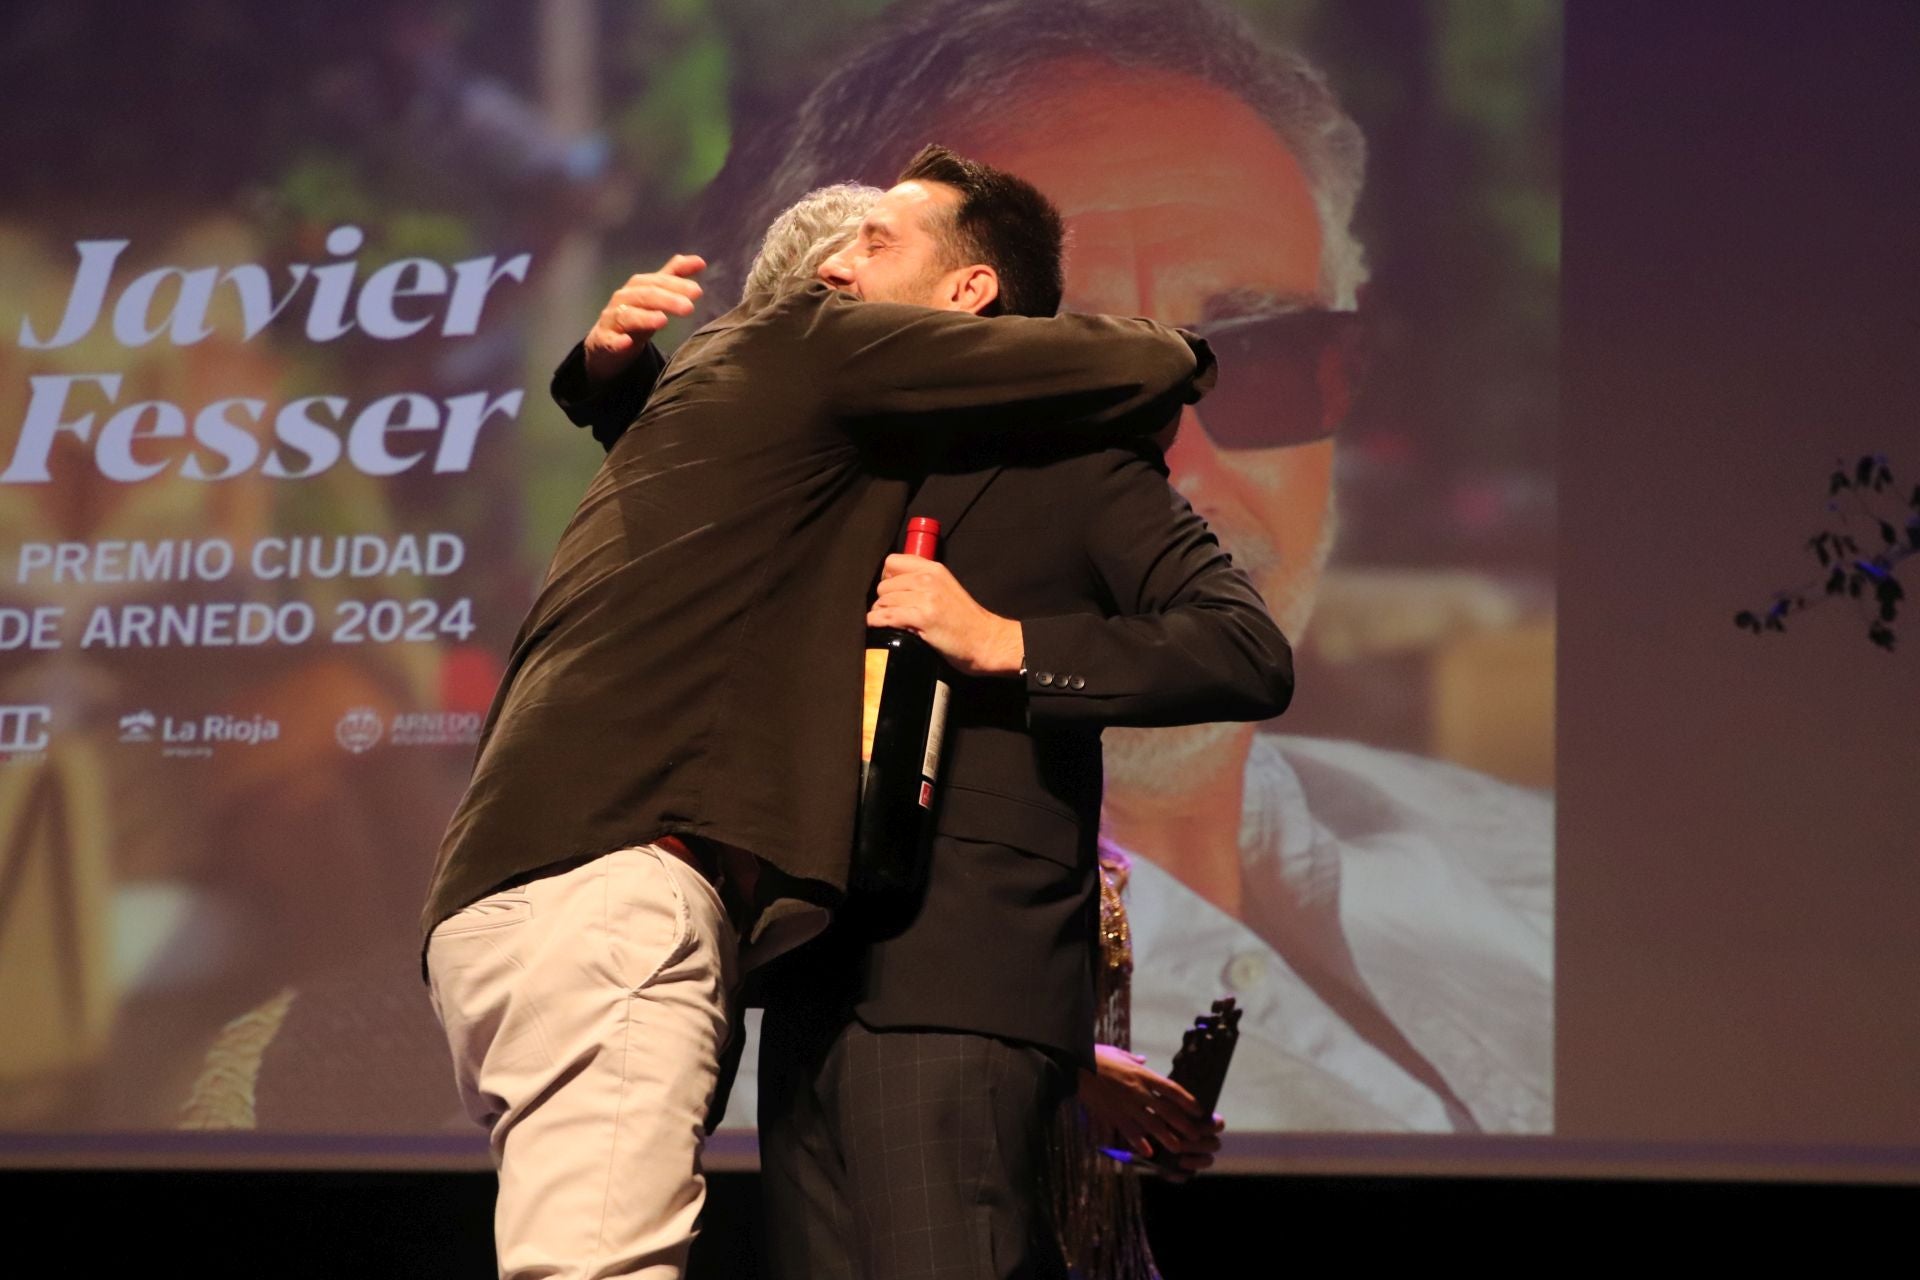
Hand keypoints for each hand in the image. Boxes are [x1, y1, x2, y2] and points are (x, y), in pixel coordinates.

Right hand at [581, 254, 706, 384]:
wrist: (605, 341)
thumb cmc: (635, 314)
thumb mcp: (654, 295)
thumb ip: (674, 277)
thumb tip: (700, 261)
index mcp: (637, 287)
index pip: (656, 282)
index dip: (676, 284)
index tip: (697, 291)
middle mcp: (623, 299)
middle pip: (644, 296)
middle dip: (666, 300)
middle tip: (688, 307)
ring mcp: (611, 319)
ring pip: (626, 315)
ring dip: (644, 317)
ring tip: (662, 321)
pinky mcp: (604, 340)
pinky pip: (609, 340)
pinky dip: (617, 341)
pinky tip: (627, 342)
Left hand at [866, 555, 1022, 675]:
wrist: (985, 640)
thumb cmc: (965, 619)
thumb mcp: (946, 588)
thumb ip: (923, 580)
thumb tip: (892, 584)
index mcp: (934, 568)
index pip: (892, 562)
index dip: (886, 578)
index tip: (891, 591)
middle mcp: (929, 579)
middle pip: (884, 584)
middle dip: (883, 600)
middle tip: (893, 612)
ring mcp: (926, 598)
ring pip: (883, 601)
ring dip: (881, 613)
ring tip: (891, 622)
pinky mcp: (923, 618)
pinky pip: (887, 616)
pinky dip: (878, 622)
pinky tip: (880, 626)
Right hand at [1078, 1045, 1223, 1176]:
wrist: (1076, 1066)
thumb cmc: (1097, 1056)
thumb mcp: (1119, 1053)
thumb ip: (1134, 1060)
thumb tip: (1143, 1061)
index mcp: (1143, 1074)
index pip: (1172, 1089)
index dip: (1188, 1100)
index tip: (1198, 1110)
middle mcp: (1139, 1091)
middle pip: (1167, 1110)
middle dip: (1183, 1124)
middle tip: (1195, 1135)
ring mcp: (1127, 1105)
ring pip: (1152, 1124)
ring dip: (1167, 1137)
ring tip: (1178, 1148)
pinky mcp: (1113, 1115)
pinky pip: (1130, 1131)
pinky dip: (1140, 1142)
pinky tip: (1148, 1152)